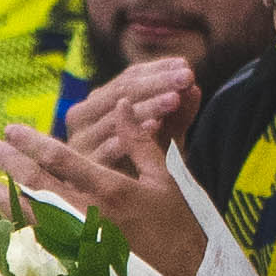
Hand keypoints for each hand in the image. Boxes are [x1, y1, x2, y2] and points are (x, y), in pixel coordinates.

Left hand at [0, 112, 208, 275]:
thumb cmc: (177, 226)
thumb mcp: (164, 179)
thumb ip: (139, 142)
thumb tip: (123, 105)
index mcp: (111, 190)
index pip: (62, 160)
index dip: (32, 143)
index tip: (10, 130)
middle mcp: (89, 214)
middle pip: (37, 186)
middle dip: (10, 165)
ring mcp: (78, 241)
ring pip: (30, 215)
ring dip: (3, 198)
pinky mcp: (74, 261)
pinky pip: (38, 241)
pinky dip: (17, 226)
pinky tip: (1, 217)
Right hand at [58, 55, 198, 172]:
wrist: (125, 210)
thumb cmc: (143, 169)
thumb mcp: (165, 139)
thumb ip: (178, 115)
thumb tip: (194, 86)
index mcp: (99, 103)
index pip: (128, 78)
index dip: (158, 70)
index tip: (186, 66)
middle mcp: (83, 117)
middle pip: (120, 92)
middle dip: (157, 82)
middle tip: (186, 77)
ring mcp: (81, 141)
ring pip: (115, 117)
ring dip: (147, 106)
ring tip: (174, 99)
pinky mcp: (83, 166)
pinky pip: (108, 148)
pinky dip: (131, 135)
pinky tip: (154, 125)